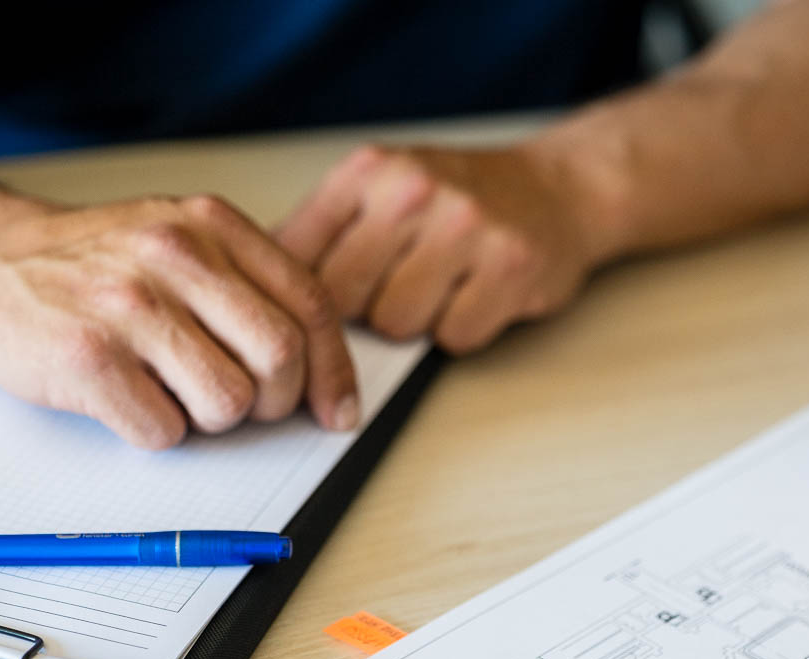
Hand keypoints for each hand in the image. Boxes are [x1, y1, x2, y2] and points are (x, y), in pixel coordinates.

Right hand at [0, 189, 356, 447]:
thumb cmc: (96, 263)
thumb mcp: (179, 239)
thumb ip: (247, 285)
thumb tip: (322, 371)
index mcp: (210, 225)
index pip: (308, 305)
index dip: (332, 371)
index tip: (337, 412)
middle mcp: (174, 257)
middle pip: (279, 357)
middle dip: (274, 401)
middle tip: (244, 405)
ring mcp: (128, 307)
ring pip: (227, 402)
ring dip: (211, 419)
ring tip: (173, 393)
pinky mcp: (87, 359)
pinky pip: (163, 432)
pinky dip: (156, 432)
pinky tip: (129, 400)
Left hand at [277, 143, 596, 352]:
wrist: (556, 189)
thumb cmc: (459, 198)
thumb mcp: (381, 188)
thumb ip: (322, 230)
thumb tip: (252, 289)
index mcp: (369, 170)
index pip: (297, 263)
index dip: (303, 300)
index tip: (315, 310)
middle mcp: (414, 189)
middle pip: (342, 302)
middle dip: (362, 311)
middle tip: (396, 286)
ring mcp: (465, 226)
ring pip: (395, 326)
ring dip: (414, 324)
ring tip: (440, 287)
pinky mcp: (510, 266)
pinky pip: (453, 337)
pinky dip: (461, 330)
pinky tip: (475, 296)